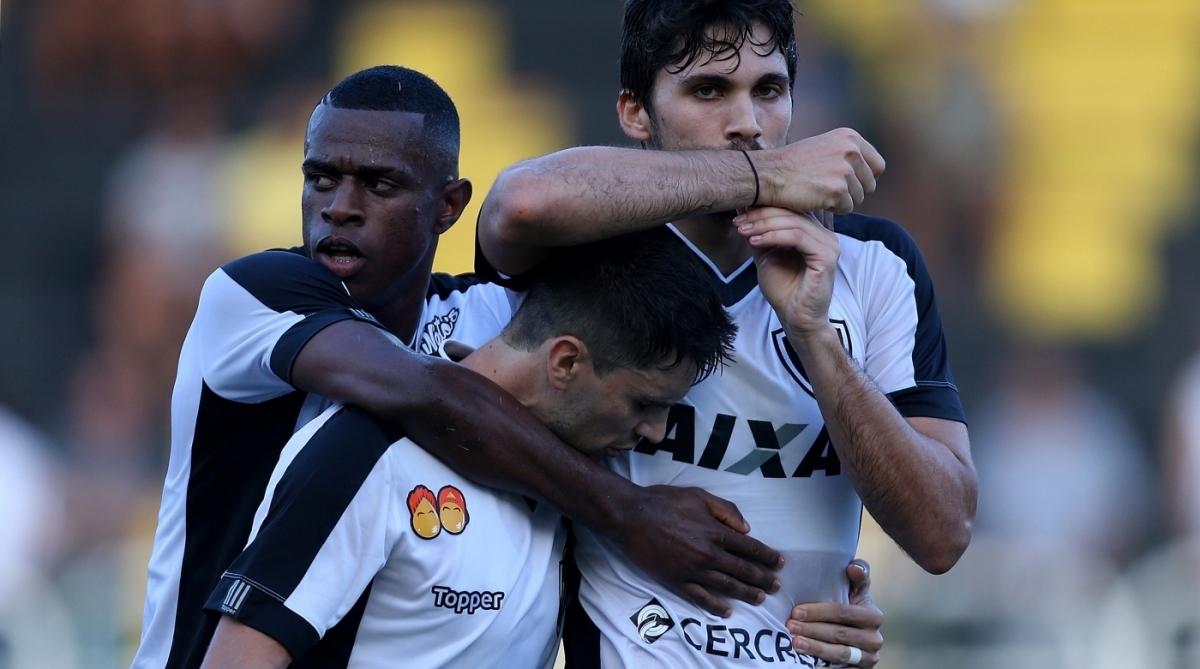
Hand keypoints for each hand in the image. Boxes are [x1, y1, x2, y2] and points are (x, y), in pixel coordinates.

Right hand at [615, 485, 782, 616]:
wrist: (631, 517)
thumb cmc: (663, 502)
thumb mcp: (698, 495)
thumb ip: (726, 510)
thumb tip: (746, 528)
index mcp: (715, 532)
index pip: (750, 548)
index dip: (767, 556)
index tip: (779, 563)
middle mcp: (708, 554)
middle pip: (743, 570)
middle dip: (763, 579)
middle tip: (776, 586)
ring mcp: (693, 570)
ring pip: (727, 586)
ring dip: (746, 593)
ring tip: (760, 598)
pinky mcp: (676, 580)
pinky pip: (700, 597)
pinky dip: (715, 605)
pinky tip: (726, 610)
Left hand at [734, 206, 839, 337]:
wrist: (794, 317)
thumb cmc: (783, 289)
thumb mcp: (766, 254)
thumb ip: (759, 232)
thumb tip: (743, 206)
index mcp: (813, 231)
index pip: (790, 208)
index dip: (763, 207)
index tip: (737, 213)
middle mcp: (824, 235)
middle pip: (792, 211)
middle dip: (760, 214)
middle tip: (738, 221)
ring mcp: (829, 245)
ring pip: (794, 222)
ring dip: (764, 224)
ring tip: (743, 231)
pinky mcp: (827, 257)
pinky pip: (798, 237)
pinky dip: (774, 236)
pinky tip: (756, 241)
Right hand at [763, 128, 884, 214]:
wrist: (768, 174)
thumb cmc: (793, 165)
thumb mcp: (825, 147)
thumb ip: (847, 154)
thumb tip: (873, 171)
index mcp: (850, 138)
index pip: (878, 165)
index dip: (865, 178)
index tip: (849, 184)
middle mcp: (851, 151)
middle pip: (870, 184)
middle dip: (853, 192)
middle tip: (830, 191)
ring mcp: (845, 170)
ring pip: (859, 198)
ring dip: (842, 201)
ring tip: (820, 193)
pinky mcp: (837, 190)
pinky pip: (847, 209)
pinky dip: (833, 209)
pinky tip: (816, 199)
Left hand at [787, 559, 882, 666]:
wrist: (859, 631)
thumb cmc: (852, 605)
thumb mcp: (857, 589)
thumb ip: (858, 573)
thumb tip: (852, 567)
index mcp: (874, 616)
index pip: (842, 612)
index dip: (818, 612)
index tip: (796, 611)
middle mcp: (875, 638)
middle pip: (839, 633)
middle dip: (812, 630)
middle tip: (791, 626)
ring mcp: (869, 657)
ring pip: (840, 654)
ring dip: (816, 648)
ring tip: (795, 643)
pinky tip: (809, 665)